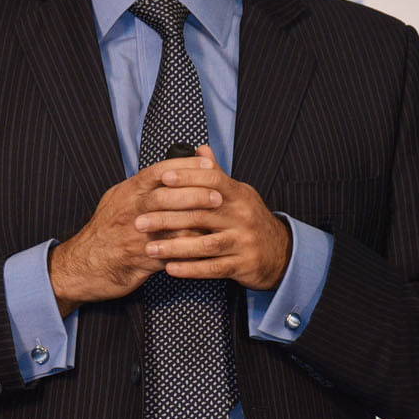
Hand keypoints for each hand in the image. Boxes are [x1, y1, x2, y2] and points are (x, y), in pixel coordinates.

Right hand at [48, 150, 224, 311]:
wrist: (82, 265)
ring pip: (170, 225)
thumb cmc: (105, 231)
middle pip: (165, 196)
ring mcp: (134, 236)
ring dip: (196, 223)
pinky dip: (189, 250)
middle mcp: (129, 211)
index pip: (159, 172)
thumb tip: (171, 169)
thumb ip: (144, 186)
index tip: (209, 166)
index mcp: (127, 193)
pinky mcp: (139, 260)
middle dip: (195, 194)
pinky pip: (170, 253)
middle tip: (218, 196)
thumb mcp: (119, 200)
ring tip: (217, 222)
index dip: (186, 167)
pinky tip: (205, 248)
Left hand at [134, 147, 291, 288]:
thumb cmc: (249, 219)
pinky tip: (170, 268)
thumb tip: (200, 149)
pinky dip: (191, 269)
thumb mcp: (238, 194)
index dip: (187, 178)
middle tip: (139, 221)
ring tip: (149, 249)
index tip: (161, 179)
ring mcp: (244, 241)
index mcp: (239, 195)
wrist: (280, 252)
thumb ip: (217, 174)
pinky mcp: (243, 265)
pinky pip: (213, 268)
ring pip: (205, 244)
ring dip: (174, 247)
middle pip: (201, 214)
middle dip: (167, 217)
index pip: (213, 180)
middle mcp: (242, 216)